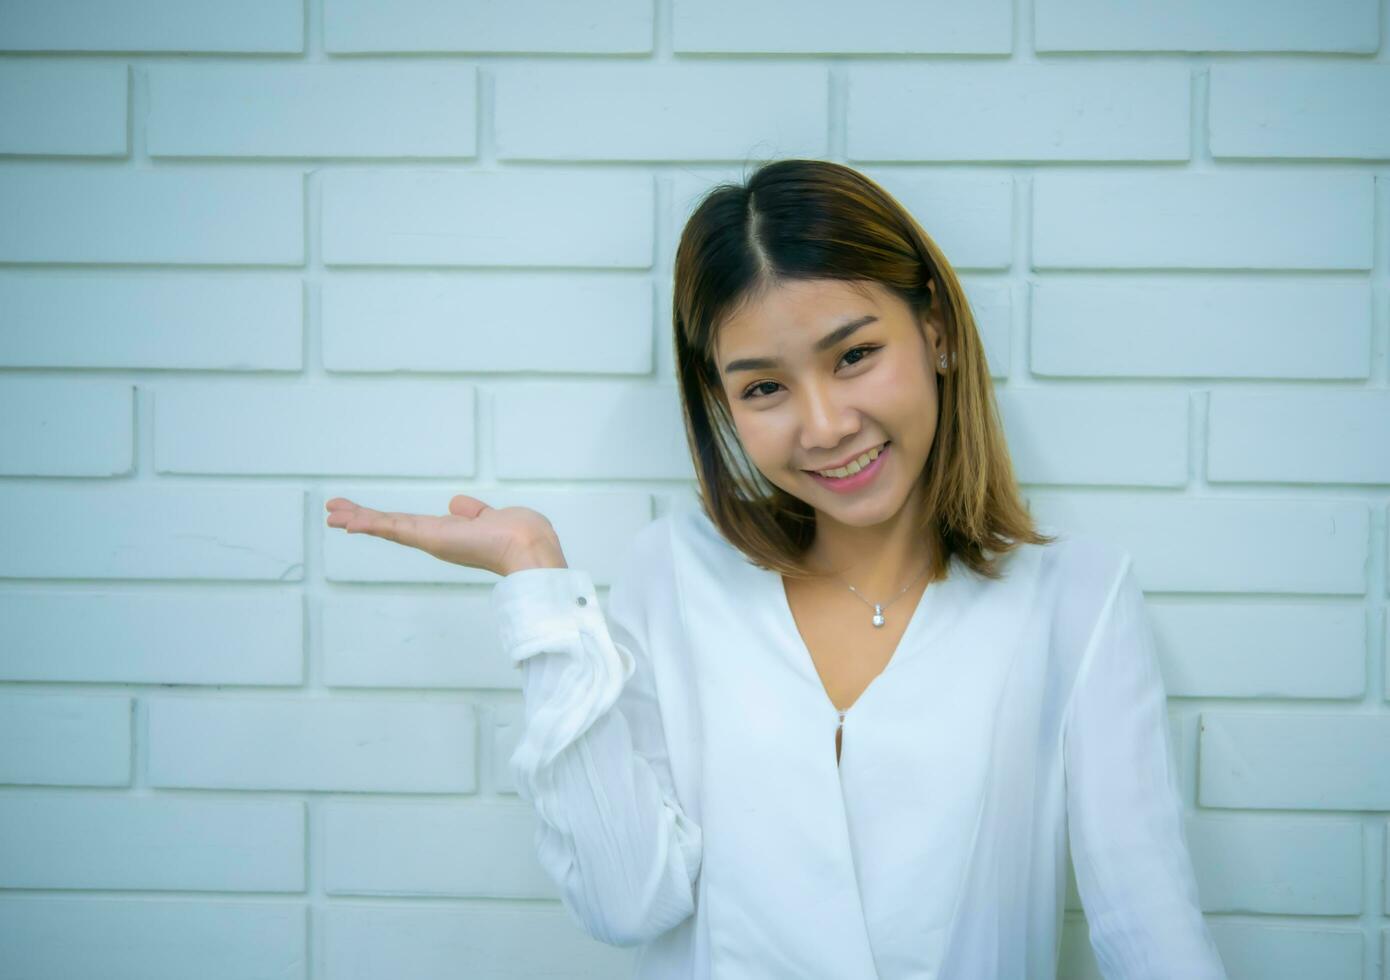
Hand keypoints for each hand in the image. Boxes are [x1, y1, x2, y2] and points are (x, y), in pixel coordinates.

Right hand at [324, 494, 567, 575]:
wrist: (529, 548)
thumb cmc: (522, 535)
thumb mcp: (493, 517)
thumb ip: (474, 512)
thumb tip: (457, 504)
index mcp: (450, 535)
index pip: (411, 525)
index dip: (387, 520)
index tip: (364, 517)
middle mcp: (437, 539)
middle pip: (392, 527)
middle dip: (363, 520)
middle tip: (333, 514)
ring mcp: (431, 540)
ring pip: (387, 527)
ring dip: (357, 519)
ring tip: (330, 514)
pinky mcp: (429, 537)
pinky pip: (393, 527)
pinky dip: (368, 522)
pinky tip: (346, 519)